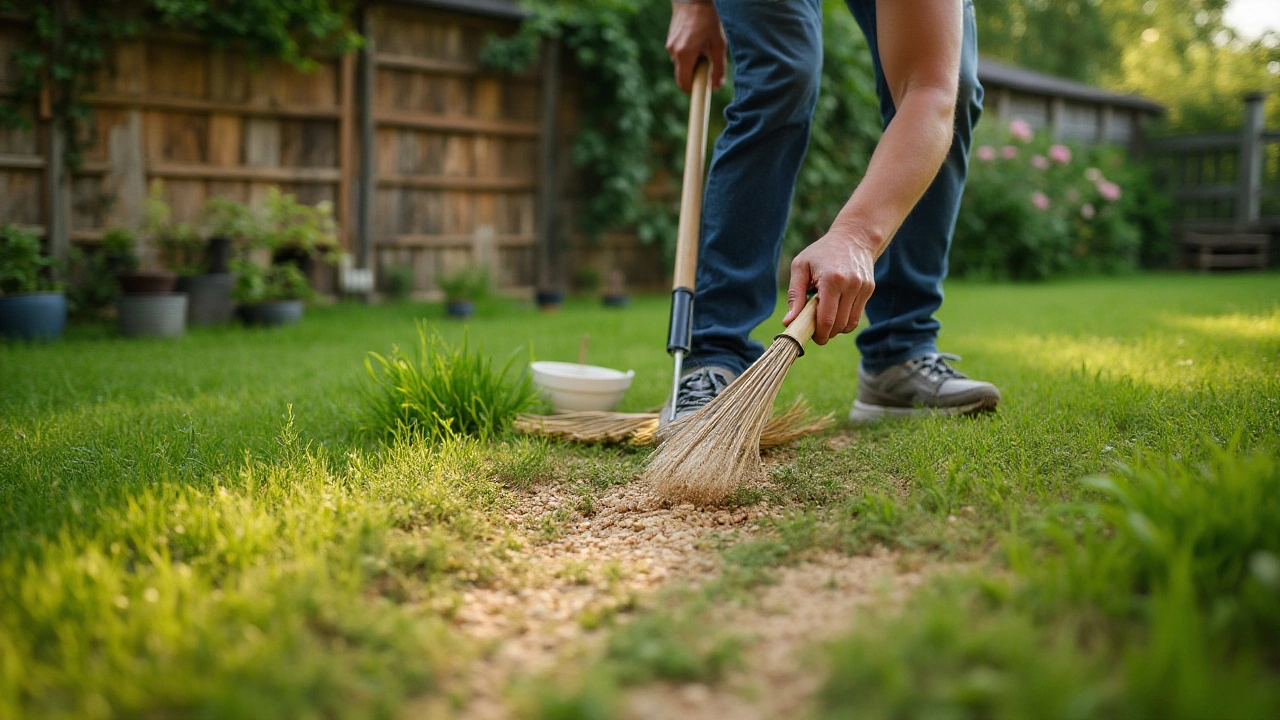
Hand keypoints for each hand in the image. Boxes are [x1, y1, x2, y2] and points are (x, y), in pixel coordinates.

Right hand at [665, 1, 726, 92]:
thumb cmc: (708, 20)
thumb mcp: (718, 44)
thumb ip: (718, 67)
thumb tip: (717, 86)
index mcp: (686, 54)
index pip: (684, 84)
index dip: (693, 90)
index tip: (702, 90)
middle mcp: (674, 52)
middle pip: (682, 76)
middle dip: (694, 76)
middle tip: (707, 64)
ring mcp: (670, 47)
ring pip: (681, 65)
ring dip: (691, 63)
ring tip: (703, 48)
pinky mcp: (670, 41)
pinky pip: (679, 56)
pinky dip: (688, 55)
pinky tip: (696, 41)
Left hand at [783, 230, 877, 344]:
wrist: (853, 237)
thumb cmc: (822, 252)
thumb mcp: (801, 266)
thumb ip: (795, 295)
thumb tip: (789, 322)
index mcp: (832, 280)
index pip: (826, 319)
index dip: (818, 334)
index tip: (811, 337)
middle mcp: (850, 285)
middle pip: (838, 325)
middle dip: (826, 333)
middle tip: (815, 330)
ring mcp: (862, 288)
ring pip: (850, 323)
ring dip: (836, 329)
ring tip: (826, 321)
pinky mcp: (869, 289)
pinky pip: (857, 316)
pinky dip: (846, 321)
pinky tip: (836, 314)